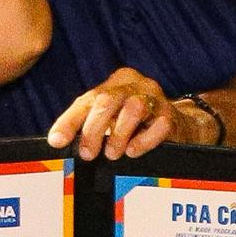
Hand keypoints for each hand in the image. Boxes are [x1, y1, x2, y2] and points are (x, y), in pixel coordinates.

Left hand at [49, 66, 184, 160]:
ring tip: (112, 153)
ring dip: (119, 134)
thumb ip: (87, 124)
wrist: (178, 125)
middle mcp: (135, 85)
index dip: (69, 121)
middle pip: (107, 100)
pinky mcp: (171, 116)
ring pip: (133, 108)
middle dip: (93, 129)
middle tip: (87, 154)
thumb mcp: (111, 118)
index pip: (87, 100)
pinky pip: (158, 125)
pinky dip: (143, 140)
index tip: (57, 141)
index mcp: (116, 82)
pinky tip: (133, 151)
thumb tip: (58, 141)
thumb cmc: (137, 123)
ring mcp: (155, 98)